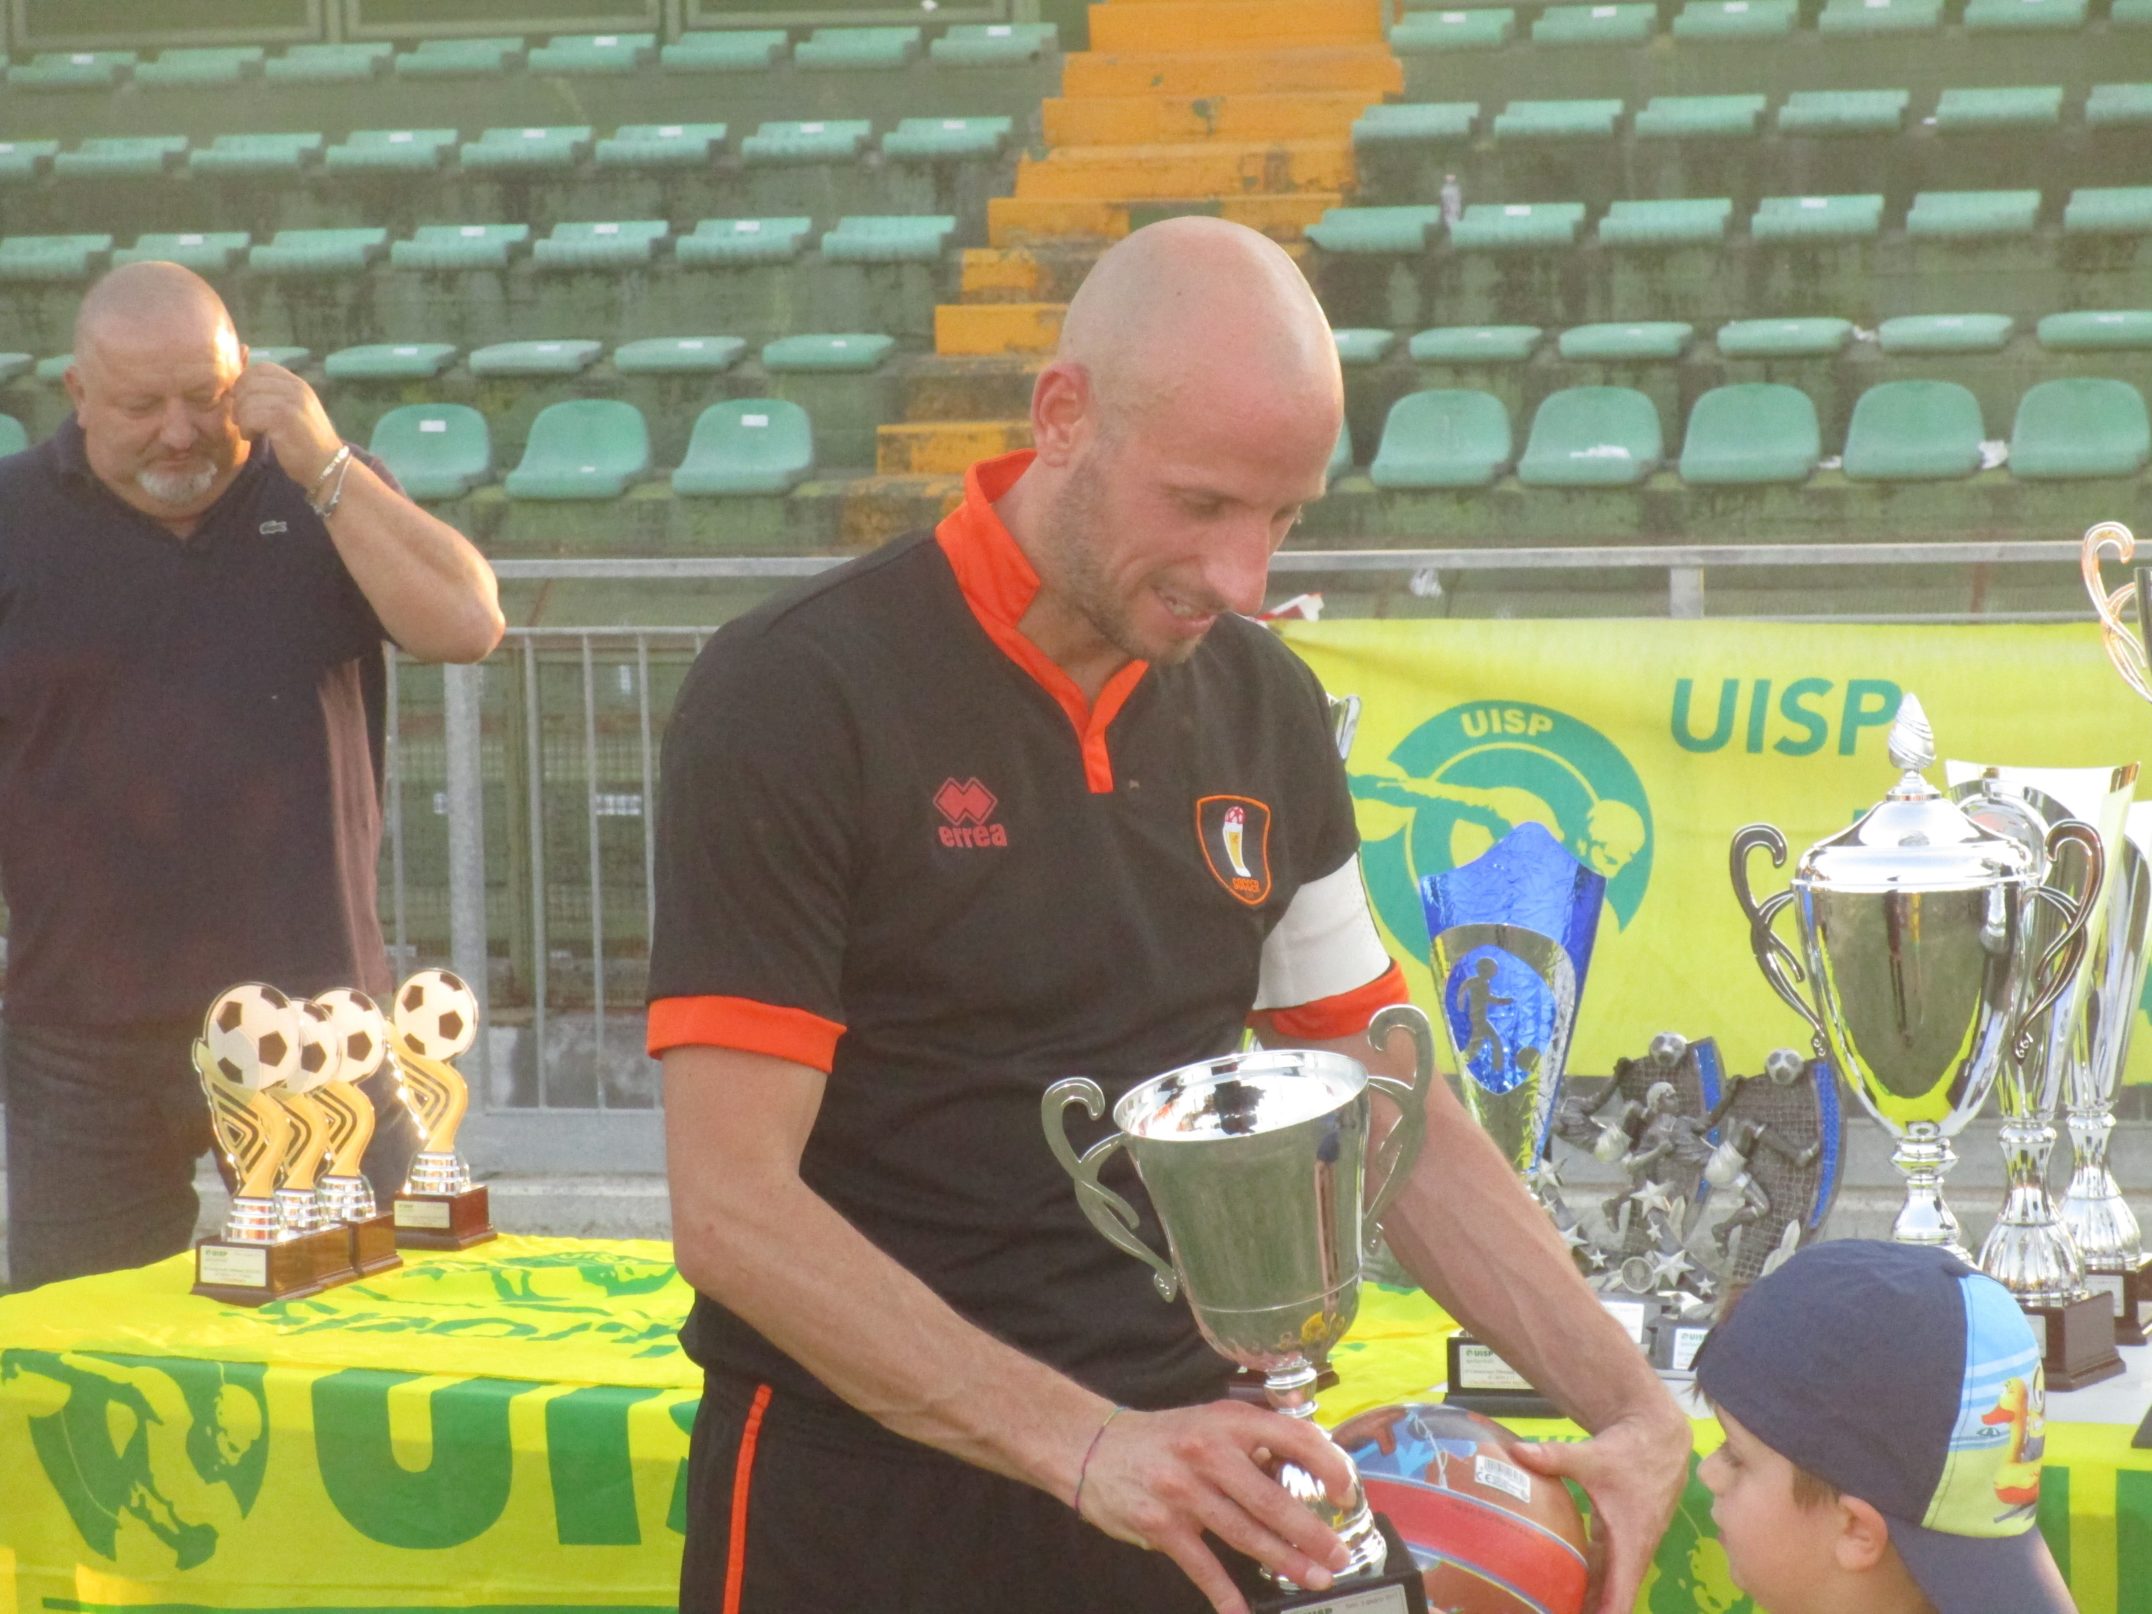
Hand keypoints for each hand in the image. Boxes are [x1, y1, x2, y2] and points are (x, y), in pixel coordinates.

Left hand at [230, 360, 343, 491]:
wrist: (327, 466)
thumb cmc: (308, 442)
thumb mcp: (296, 410)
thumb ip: (278, 396)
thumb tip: (242, 388)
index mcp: (298, 384)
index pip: (263, 368)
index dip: (245, 381)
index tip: (243, 400)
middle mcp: (296, 389)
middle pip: (251, 382)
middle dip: (239, 400)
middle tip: (241, 419)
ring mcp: (291, 403)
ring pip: (247, 400)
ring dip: (242, 418)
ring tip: (250, 431)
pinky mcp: (283, 419)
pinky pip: (250, 416)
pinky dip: (246, 428)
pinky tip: (253, 437)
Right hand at [1074, 1400, 1358, 1613]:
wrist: (1090, 1444)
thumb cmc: (1161, 1438)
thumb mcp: (1209, 1423)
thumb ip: (1251, 1441)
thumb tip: (1305, 1468)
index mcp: (1227, 1423)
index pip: (1292, 1437)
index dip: (1327, 1464)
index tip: (1345, 1491)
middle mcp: (1207, 1453)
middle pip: (1271, 1499)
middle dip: (1311, 1534)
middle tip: (1338, 1555)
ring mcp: (1182, 1490)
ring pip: (1244, 1534)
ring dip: (1284, 1561)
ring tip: (1314, 1577)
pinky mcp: (1159, 1525)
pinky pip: (1201, 1565)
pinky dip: (1224, 1592)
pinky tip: (1241, 1610)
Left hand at [1514, 1405, 1691, 1613]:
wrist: (1658, 1435)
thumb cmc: (1631, 1451)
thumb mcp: (1593, 1456)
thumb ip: (1555, 1457)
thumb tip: (1517, 1451)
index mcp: (1631, 1541)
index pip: (1622, 1593)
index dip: (1606, 1613)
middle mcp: (1635, 1549)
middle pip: (1613, 1594)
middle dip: (1591, 1609)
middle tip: (1554, 1612)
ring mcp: (1631, 1543)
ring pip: (1610, 1581)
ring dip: (1591, 1599)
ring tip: (1559, 1608)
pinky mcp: (1624, 1533)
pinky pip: (1607, 1565)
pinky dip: (1592, 1579)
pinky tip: (1567, 1586)